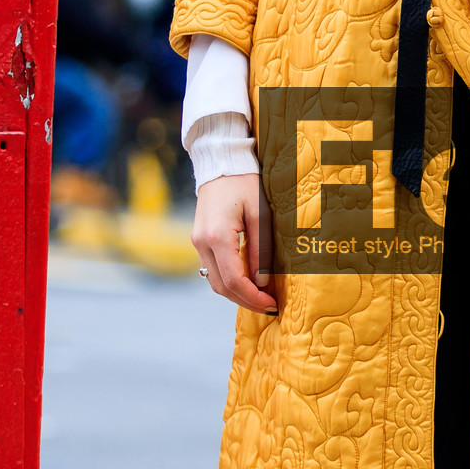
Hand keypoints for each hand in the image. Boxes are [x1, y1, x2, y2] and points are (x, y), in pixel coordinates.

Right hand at [193, 174, 276, 312]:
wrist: (221, 162)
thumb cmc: (245, 183)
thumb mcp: (260, 215)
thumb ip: (261, 250)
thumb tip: (262, 282)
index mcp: (216, 237)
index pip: (234, 280)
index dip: (253, 298)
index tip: (272, 304)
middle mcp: (201, 243)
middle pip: (221, 286)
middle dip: (245, 301)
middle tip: (269, 306)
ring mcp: (197, 242)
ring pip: (214, 281)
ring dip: (236, 293)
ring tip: (260, 297)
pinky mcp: (199, 239)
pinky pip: (213, 269)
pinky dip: (230, 280)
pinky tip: (248, 282)